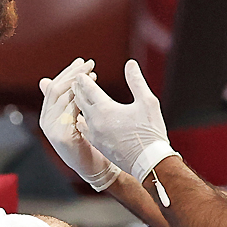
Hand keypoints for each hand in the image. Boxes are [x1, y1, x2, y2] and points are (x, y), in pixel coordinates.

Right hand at [39, 58, 120, 190]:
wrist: (94, 168)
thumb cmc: (88, 141)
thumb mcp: (75, 117)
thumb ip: (65, 100)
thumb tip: (45, 80)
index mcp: (48, 115)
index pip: (54, 87)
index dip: (68, 73)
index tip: (82, 62)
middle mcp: (46, 121)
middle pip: (57, 89)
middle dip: (74, 74)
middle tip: (90, 63)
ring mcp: (52, 130)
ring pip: (63, 98)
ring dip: (78, 83)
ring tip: (93, 74)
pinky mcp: (62, 137)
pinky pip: (70, 112)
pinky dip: (80, 99)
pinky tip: (91, 91)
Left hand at [71, 59, 177, 182]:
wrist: (149, 162)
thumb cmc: (150, 132)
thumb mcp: (147, 102)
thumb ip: (136, 81)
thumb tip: (130, 64)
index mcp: (105, 109)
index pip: (88, 88)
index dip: (84, 79)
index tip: (80, 73)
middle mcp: (95, 121)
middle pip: (80, 100)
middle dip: (78, 89)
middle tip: (76, 81)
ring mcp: (95, 134)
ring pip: (81, 115)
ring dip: (79, 104)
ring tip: (79, 97)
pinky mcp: (97, 144)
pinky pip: (84, 128)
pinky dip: (82, 119)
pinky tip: (83, 118)